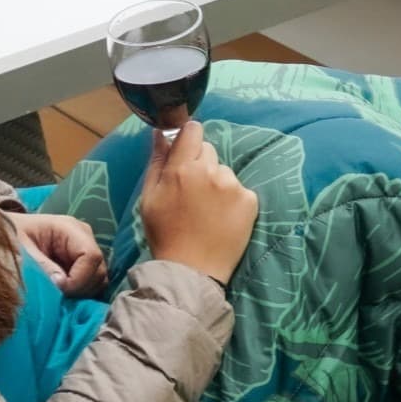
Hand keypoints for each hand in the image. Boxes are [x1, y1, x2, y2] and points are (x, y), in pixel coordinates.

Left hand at [10, 213, 107, 296]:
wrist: (4, 235)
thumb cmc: (10, 237)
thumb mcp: (20, 250)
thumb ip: (41, 265)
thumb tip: (61, 284)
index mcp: (69, 228)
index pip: (91, 256)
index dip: (79, 278)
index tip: (59, 290)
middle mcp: (83, 238)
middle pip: (99, 270)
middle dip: (81, 289)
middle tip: (58, 297)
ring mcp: (83, 252)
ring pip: (98, 280)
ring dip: (81, 294)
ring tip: (59, 297)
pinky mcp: (80, 265)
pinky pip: (91, 284)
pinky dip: (80, 295)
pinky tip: (62, 296)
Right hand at [139, 120, 258, 288]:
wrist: (192, 271)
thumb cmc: (165, 234)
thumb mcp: (150, 197)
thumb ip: (157, 161)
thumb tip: (162, 132)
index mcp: (182, 168)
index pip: (193, 130)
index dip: (188, 140)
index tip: (186, 155)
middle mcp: (210, 171)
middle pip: (208, 151)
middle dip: (200, 165)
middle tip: (192, 193)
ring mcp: (233, 186)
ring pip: (224, 171)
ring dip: (217, 184)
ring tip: (207, 211)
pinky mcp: (250, 201)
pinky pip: (240, 190)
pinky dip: (233, 201)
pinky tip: (222, 219)